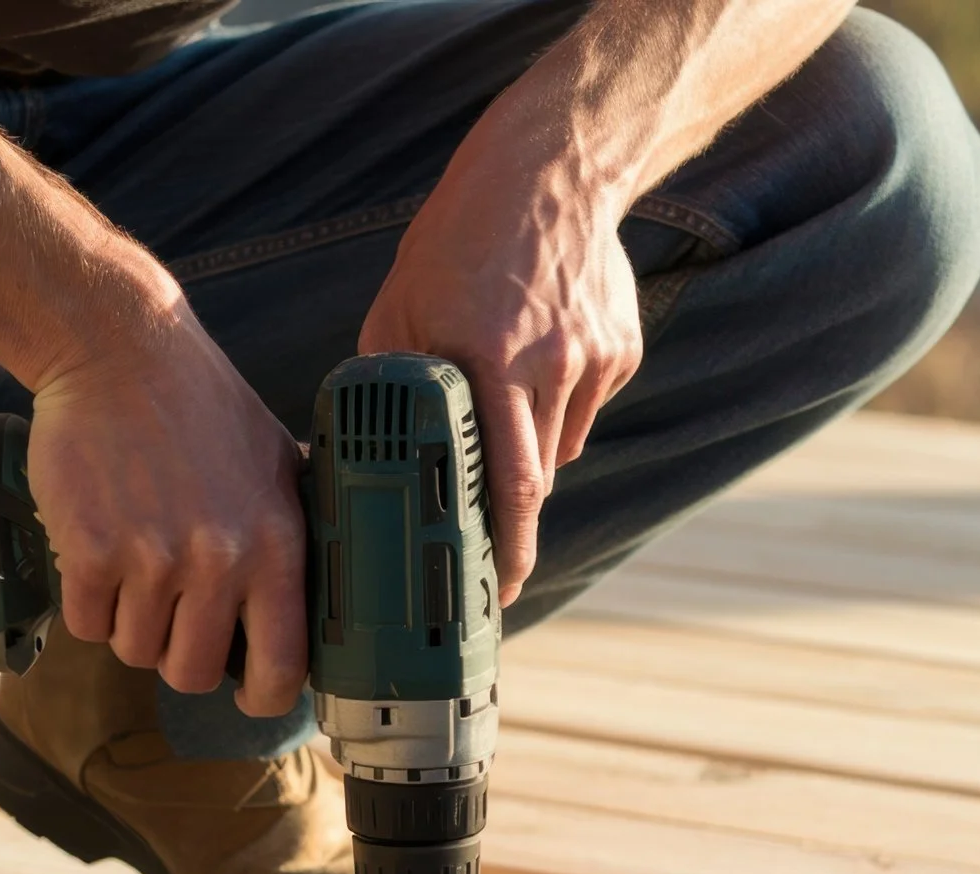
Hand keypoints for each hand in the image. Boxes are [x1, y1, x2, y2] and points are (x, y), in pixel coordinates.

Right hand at [23, 299, 307, 715]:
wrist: (117, 351)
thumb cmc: (200, 403)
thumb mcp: (276, 460)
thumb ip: (295, 528)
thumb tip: (320, 586)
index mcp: (276, 544)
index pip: (284, 666)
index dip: (264, 696)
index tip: (247, 693)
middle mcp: (219, 560)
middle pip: (194, 673)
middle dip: (178, 655)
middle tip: (171, 616)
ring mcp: (151, 559)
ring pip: (135, 651)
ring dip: (129, 623)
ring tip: (132, 566)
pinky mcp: (88, 551)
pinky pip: (86, 623)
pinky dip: (86, 601)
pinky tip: (97, 552)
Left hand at [359, 139, 642, 604]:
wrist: (549, 173)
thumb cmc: (457, 243)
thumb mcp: (401, 307)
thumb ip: (387, 381)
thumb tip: (358, 450)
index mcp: (489, 362)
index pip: (508, 485)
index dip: (506, 550)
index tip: (497, 594)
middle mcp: (548, 367)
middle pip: (536, 480)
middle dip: (510, 522)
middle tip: (487, 552)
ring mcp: (593, 360)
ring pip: (560, 446)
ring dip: (527, 449)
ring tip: (499, 402)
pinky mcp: (621, 351)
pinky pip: (583, 407)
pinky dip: (557, 405)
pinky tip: (536, 358)